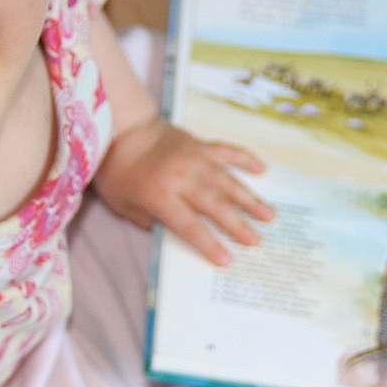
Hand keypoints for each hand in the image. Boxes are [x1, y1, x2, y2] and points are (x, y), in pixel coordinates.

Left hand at [95, 116, 274, 265]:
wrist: (123, 127)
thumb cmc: (118, 170)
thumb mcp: (123, 204)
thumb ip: (149, 221)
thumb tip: (174, 234)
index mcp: (160, 195)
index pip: (189, 226)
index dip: (209, 244)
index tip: (227, 259)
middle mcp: (182, 178)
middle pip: (215, 205)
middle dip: (237, 225)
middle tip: (256, 241)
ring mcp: (195, 159)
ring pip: (228, 182)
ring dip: (249, 199)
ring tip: (268, 215)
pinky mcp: (200, 144)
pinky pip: (228, 151)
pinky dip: (246, 159)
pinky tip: (262, 170)